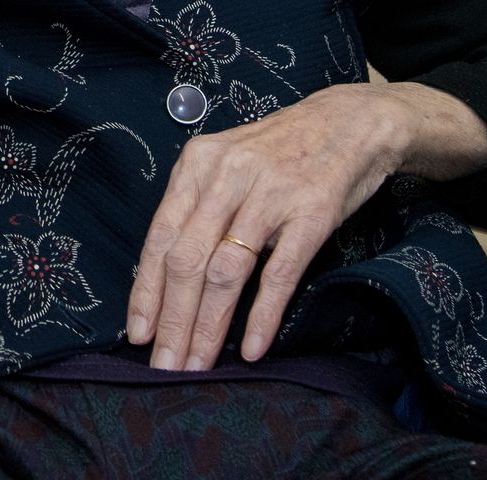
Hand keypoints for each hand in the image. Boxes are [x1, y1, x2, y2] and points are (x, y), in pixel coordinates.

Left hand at [125, 83, 417, 371]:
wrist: (350, 122)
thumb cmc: (281, 151)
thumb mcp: (227, 162)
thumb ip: (197, 206)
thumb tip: (165, 274)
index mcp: (198, 164)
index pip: (160, 236)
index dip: (146, 290)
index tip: (136, 333)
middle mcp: (227, 177)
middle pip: (187, 259)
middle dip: (172, 320)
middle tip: (164, 365)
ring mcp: (269, 195)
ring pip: (225, 272)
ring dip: (208, 326)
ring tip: (197, 365)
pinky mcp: (311, 214)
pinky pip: (279, 274)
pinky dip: (261, 315)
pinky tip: (251, 348)